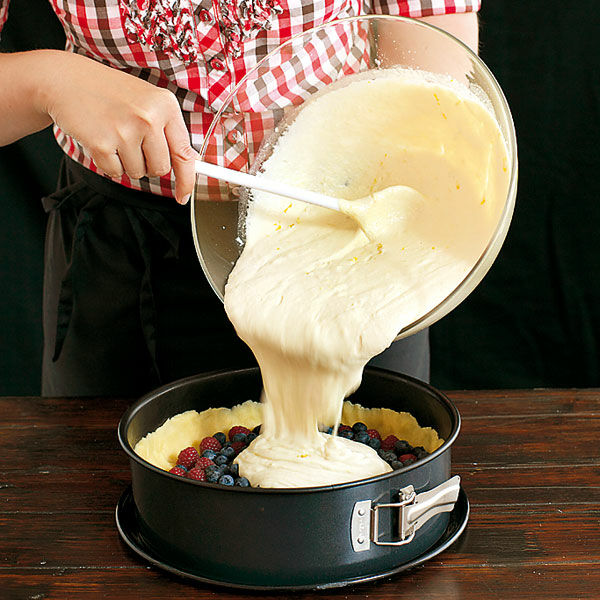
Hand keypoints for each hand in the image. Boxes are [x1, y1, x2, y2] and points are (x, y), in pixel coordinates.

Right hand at [42, 52, 196, 203]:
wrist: (67, 80)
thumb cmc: (110, 93)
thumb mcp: (148, 102)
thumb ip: (168, 131)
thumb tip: (188, 163)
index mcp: (165, 105)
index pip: (184, 154)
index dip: (187, 180)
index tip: (184, 195)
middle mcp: (148, 117)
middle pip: (160, 169)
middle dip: (148, 164)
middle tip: (133, 143)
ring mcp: (125, 130)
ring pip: (138, 173)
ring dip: (126, 162)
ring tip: (115, 135)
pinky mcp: (102, 143)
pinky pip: (115, 172)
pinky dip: (108, 163)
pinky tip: (102, 140)